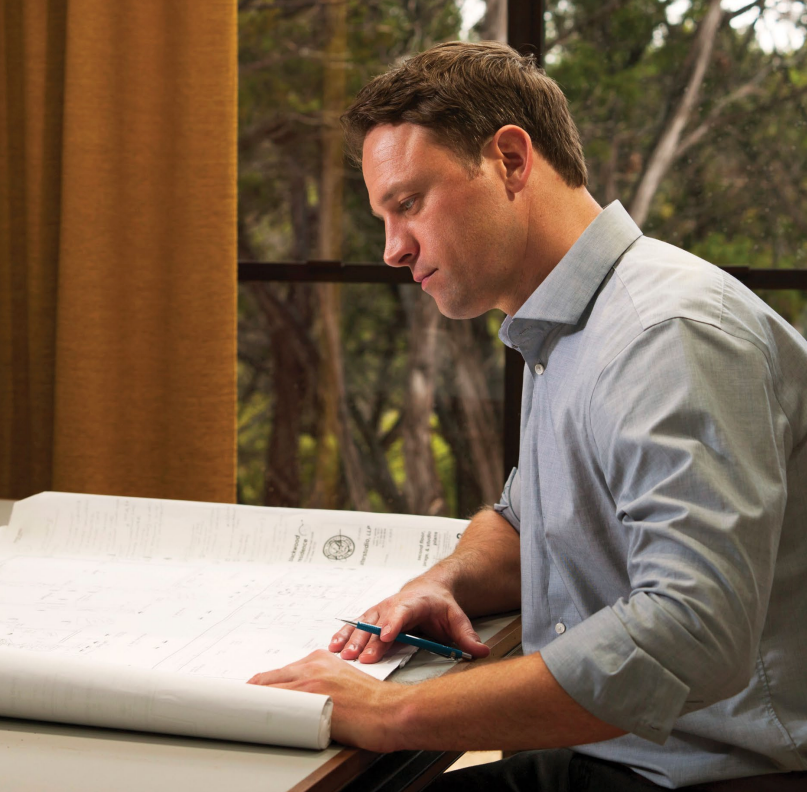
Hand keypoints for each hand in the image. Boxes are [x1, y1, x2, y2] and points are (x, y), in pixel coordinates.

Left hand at [248, 649, 403, 751]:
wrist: (392, 711)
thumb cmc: (375, 704)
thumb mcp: (346, 681)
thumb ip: (324, 683)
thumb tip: (304, 701)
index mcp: (320, 659)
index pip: (281, 672)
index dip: (263, 686)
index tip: (254, 696)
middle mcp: (312, 666)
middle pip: (268, 678)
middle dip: (251, 693)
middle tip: (239, 708)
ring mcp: (310, 682)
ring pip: (268, 690)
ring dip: (252, 704)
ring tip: (242, 718)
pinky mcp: (310, 700)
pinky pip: (276, 705)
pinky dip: (261, 713)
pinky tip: (254, 722)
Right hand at [329, 577, 489, 663]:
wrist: (429, 589)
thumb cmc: (440, 605)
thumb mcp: (457, 617)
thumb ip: (466, 636)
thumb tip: (481, 651)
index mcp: (414, 603)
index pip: (402, 612)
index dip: (393, 624)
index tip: (386, 637)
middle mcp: (393, 605)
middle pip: (378, 622)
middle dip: (368, 640)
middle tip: (360, 657)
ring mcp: (380, 611)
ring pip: (363, 624)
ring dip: (352, 639)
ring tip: (342, 654)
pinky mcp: (372, 618)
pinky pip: (355, 626)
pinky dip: (344, 635)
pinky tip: (334, 646)